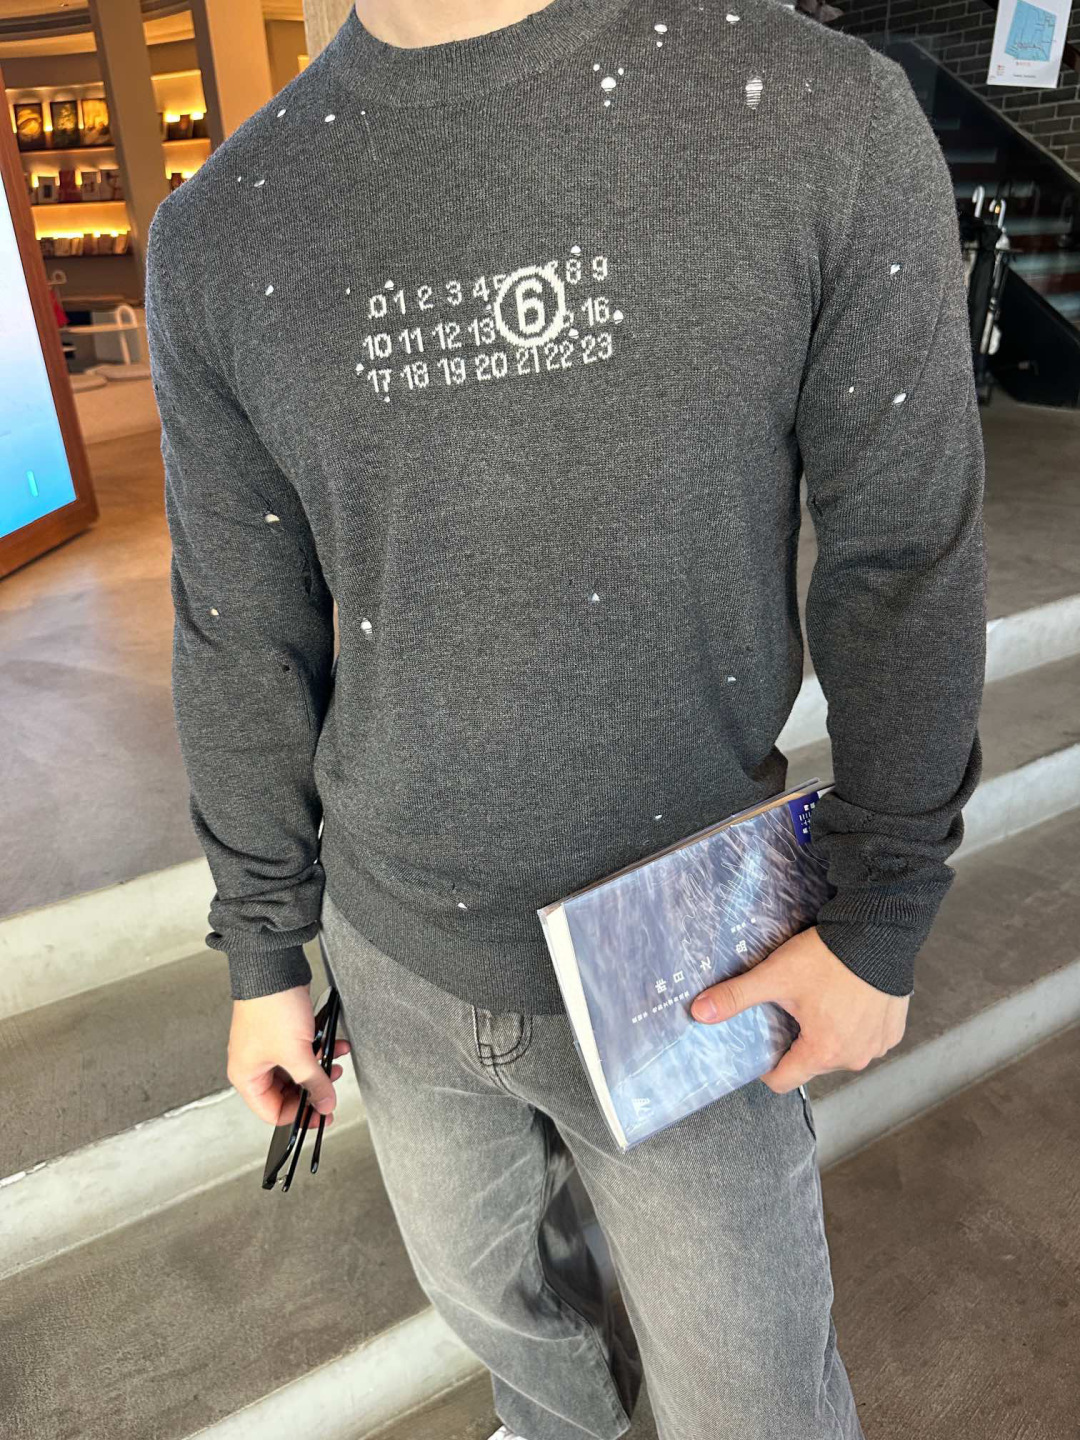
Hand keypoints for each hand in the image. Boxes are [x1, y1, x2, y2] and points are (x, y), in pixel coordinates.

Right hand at [227, 985, 351, 1126]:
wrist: (274, 967)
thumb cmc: (271, 1007)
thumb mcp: (296, 1054)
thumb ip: (314, 1082)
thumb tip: (325, 1104)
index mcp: (246, 1076)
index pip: (272, 1112)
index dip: (299, 1115)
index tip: (322, 1111)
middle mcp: (254, 1064)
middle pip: (286, 1092)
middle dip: (313, 1088)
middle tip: (331, 1084)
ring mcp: (268, 1047)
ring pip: (297, 1070)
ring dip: (319, 1068)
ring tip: (335, 1061)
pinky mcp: (281, 1032)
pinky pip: (302, 1051)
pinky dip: (318, 1050)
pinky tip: (334, 1044)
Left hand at [689, 927, 908, 1092]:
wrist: (879, 932)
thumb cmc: (830, 958)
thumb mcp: (776, 976)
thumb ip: (736, 996)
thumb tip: (699, 1012)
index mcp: (823, 1052)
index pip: (783, 1080)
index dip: (766, 1065)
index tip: (762, 1043)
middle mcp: (854, 1057)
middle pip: (812, 1063)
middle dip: (798, 1041)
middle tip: (792, 1008)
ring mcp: (877, 1045)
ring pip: (840, 1050)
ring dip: (829, 1032)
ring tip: (821, 999)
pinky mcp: (893, 1029)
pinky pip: (866, 1037)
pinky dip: (855, 1024)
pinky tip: (848, 998)